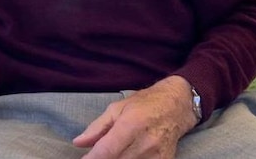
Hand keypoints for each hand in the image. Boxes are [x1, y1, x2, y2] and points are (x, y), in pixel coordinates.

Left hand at [73, 75, 196, 158]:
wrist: (177, 106)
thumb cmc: (145, 103)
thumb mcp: (117, 108)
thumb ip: (97, 127)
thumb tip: (78, 142)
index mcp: (132, 124)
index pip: (107, 150)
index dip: (92, 158)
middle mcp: (146, 142)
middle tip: (97, 154)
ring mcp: (157, 155)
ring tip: (112, 153)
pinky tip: (126, 155)